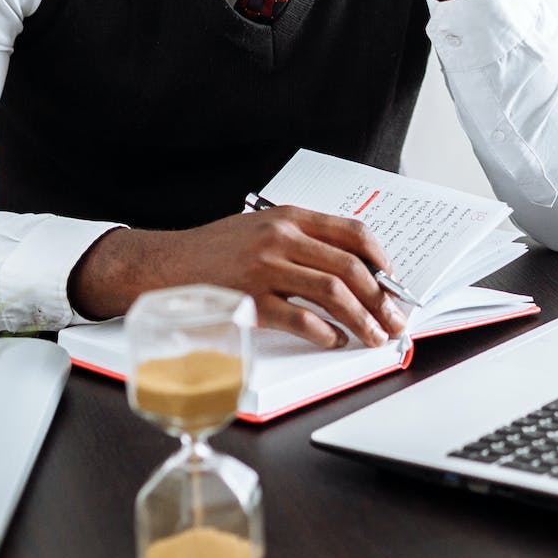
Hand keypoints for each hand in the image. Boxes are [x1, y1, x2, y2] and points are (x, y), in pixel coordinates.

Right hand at [68, 208, 409, 348]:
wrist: (163, 265)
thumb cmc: (213, 251)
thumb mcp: (260, 228)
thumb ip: (301, 241)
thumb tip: (350, 270)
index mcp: (289, 217)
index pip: (353, 232)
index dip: (382, 259)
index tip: (394, 281)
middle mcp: (281, 237)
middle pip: (351, 267)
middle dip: (382, 298)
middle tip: (395, 320)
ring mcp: (266, 268)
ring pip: (334, 293)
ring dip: (363, 320)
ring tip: (374, 337)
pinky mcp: (251, 300)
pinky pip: (302, 319)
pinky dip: (326, 333)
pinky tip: (333, 341)